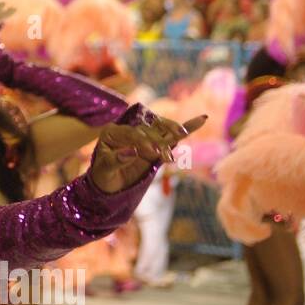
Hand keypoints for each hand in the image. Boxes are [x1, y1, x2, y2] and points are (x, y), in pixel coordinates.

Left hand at [89, 113, 207, 193]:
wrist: (109, 185)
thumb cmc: (103, 176)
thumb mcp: (104, 169)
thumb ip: (116, 160)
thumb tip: (131, 151)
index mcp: (113, 132)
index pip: (131, 133)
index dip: (142, 141)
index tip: (152, 153)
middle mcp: (129, 130)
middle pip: (148, 129)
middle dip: (157, 141)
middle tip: (163, 155)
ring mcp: (144, 135)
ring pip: (162, 129)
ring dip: (173, 131)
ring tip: (181, 132)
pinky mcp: (157, 144)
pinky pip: (172, 136)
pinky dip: (187, 128)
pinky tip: (202, 119)